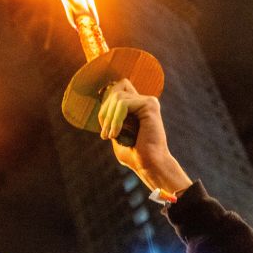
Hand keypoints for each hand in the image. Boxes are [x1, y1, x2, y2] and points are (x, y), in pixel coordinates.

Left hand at [97, 80, 190, 194]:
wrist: (150, 165)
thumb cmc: (135, 155)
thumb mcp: (116, 134)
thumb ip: (111, 118)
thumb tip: (102, 103)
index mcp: (138, 107)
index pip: (119, 87)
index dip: (106, 105)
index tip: (105, 128)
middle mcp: (145, 101)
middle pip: (115, 92)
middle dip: (105, 113)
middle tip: (105, 135)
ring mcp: (149, 102)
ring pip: (117, 97)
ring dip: (109, 118)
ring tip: (111, 135)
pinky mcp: (150, 105)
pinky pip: (123, 103)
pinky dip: (116, 119)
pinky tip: (117, 134)